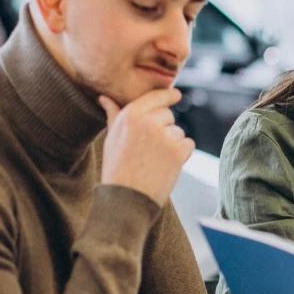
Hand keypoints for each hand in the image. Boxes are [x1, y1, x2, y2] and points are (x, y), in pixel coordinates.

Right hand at [99, 88, 193, 206]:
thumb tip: (104, 97)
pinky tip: (165, 166)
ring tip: (154, 161)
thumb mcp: (112, 138)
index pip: (155, 97)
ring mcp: (164, 135)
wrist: (126, 198)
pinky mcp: (178, 150)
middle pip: (168, 115)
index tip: (176, 95)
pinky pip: (188, 144)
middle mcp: (148, 121)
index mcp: (130, 114)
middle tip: (150, 149)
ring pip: (178, 131)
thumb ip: (114, 115)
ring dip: (172, 144)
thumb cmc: (117, 168)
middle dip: (164, 128)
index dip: (168, 95)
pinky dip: (182, 155)